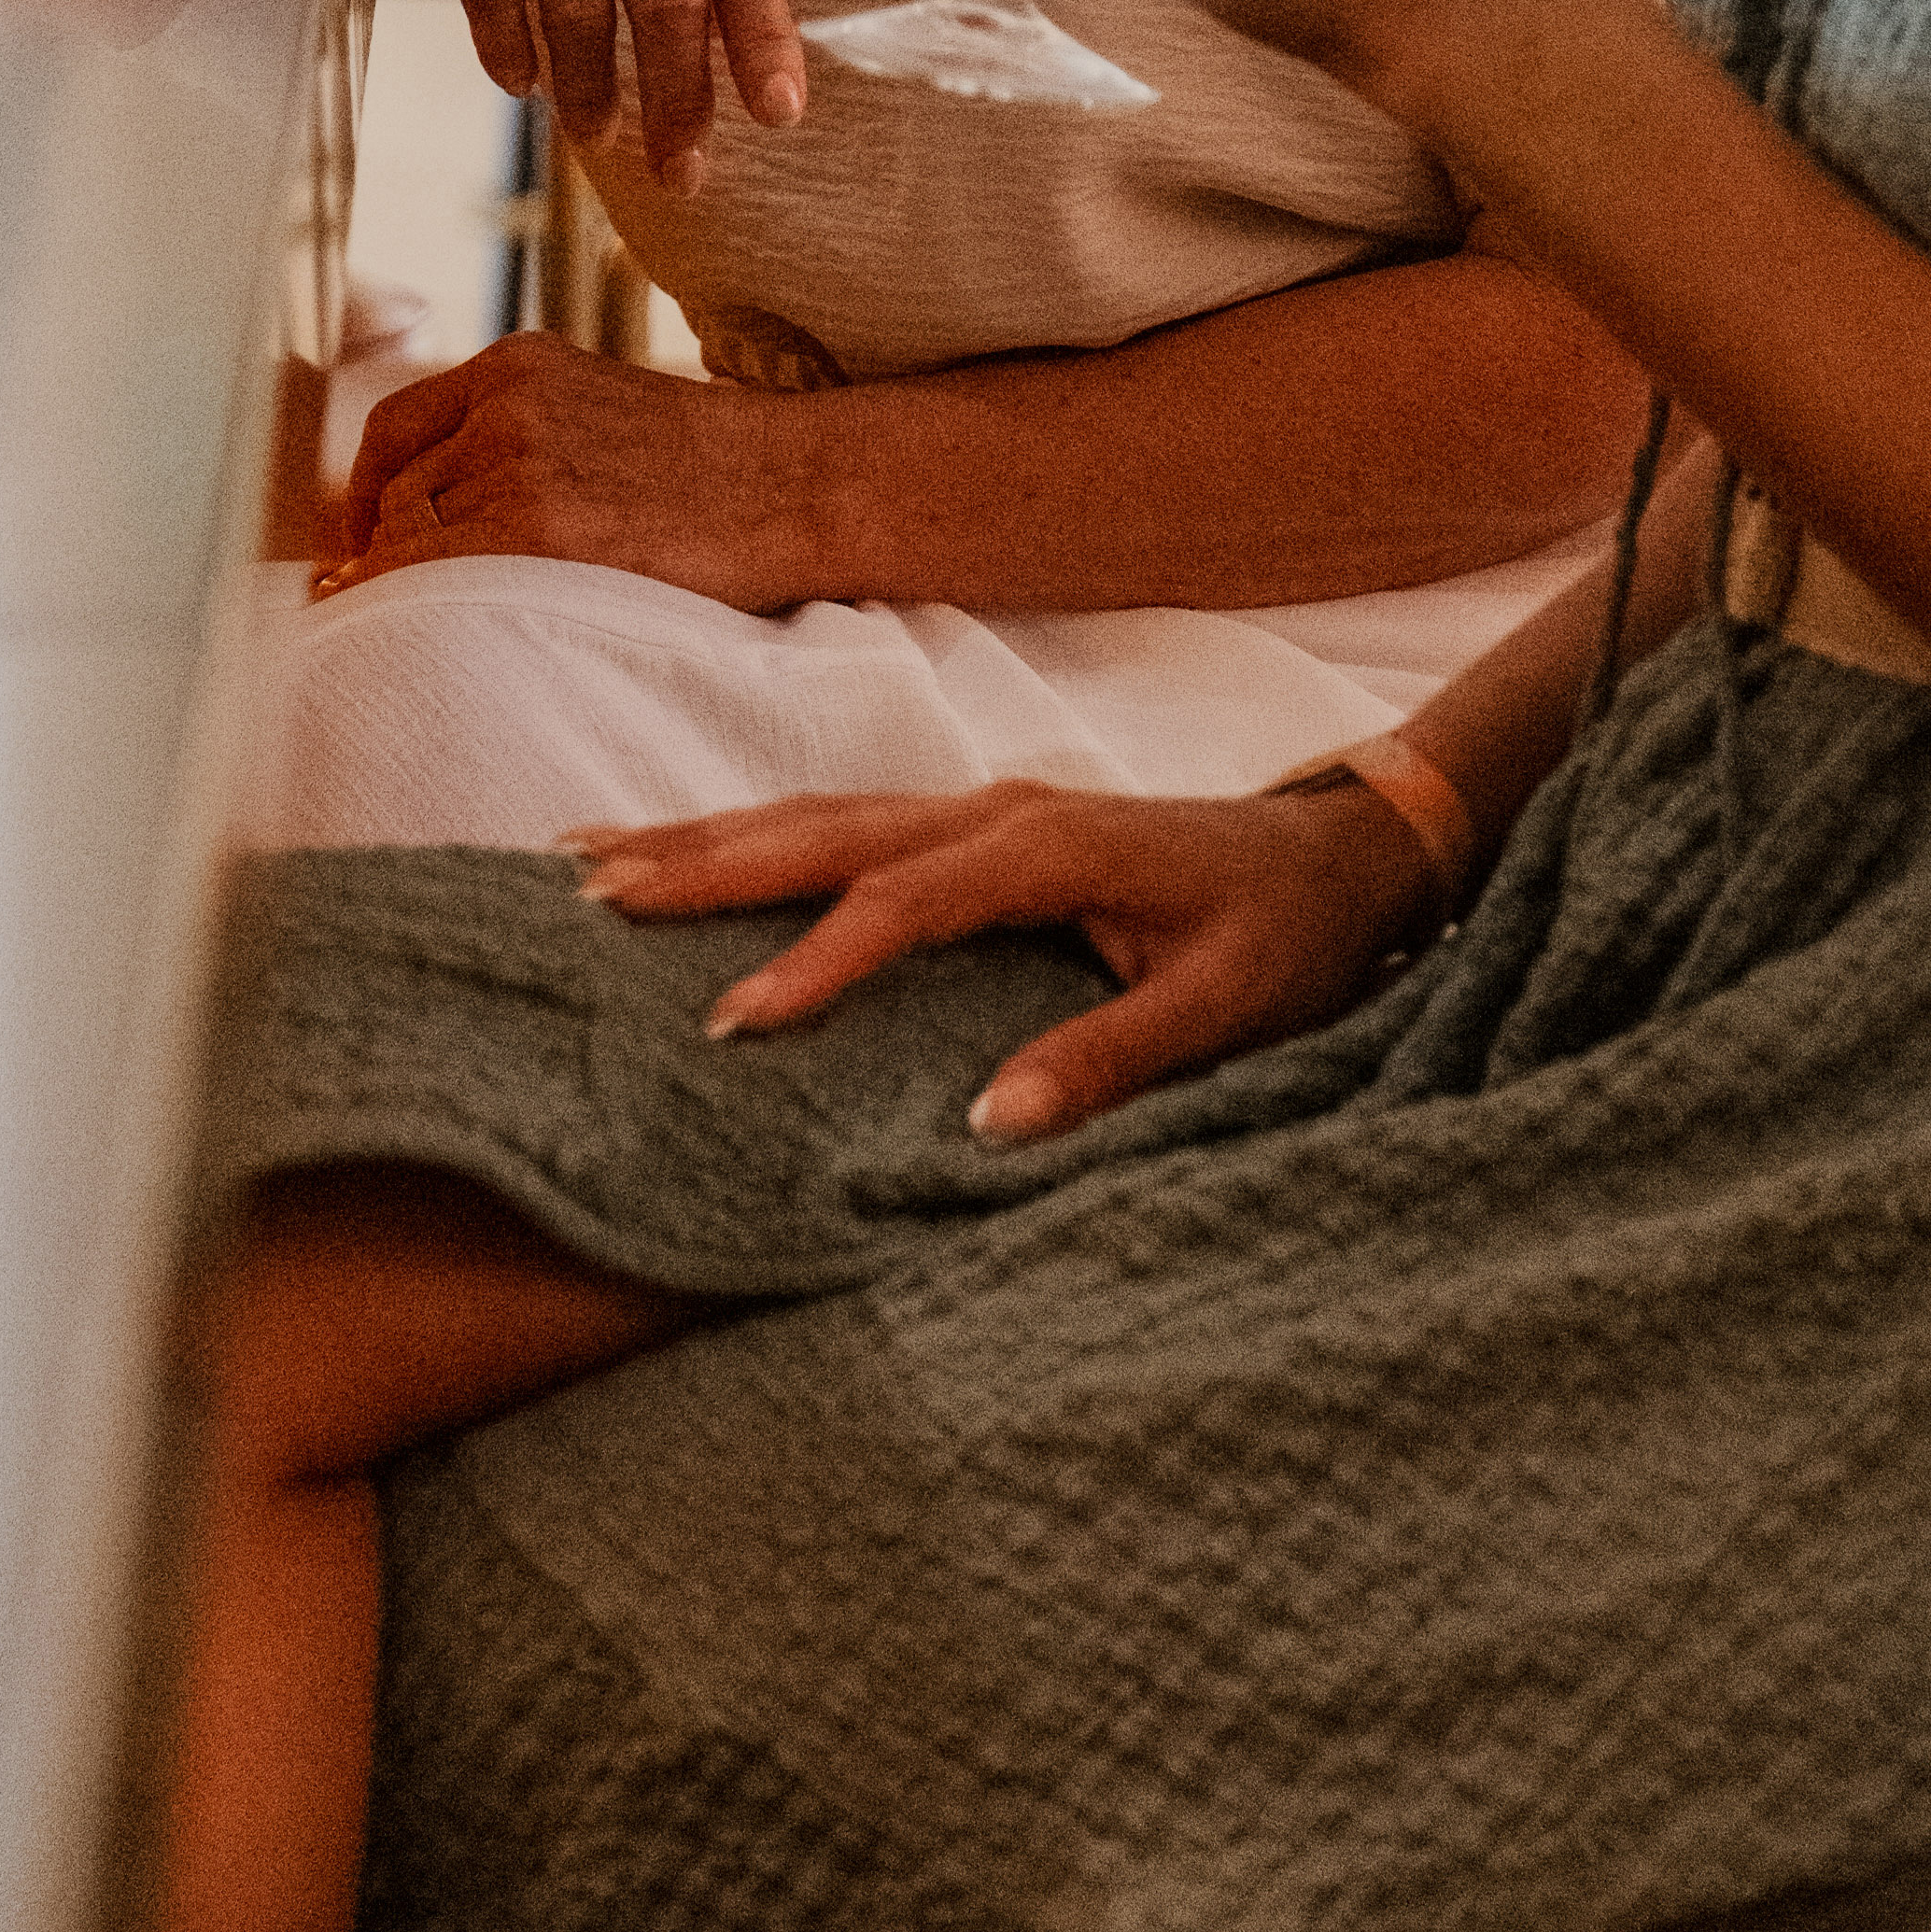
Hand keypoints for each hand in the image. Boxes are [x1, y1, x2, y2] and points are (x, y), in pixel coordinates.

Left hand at [320, 331, 834, 610]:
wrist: (793, 483)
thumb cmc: (709, 467)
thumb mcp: (597, 410)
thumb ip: (513, 439)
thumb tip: (417, 520)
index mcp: (517, 365)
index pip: (393, 431)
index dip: (364, 500)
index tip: (364, 552)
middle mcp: (506, 403)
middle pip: (396, 496)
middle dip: (389, 560)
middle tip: (391, 615)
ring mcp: (520, 462)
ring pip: (411, 545)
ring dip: (413, 594)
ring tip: (433, 635)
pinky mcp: (539, 530)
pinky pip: (436, 582)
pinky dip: (422, 615)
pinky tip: (443, 641)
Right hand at [569, 773, 1443, 1143]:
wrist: (1340, 854)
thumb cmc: (1286, 936)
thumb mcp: (1228, 1012)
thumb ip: (1112, 1060)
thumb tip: (990, 1126)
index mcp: (1051, 846)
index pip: (906, 900)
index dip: (819, 960)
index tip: (733, 1024)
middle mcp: (999, 808)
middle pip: (831, 828)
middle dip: (708, 861)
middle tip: (591, 894)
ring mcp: (981, 805)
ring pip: (822, 815)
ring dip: (709, 838)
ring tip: (590, 861)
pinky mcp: (974, 824)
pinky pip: (846, 824)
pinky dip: (756, 836)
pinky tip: (690, 853)